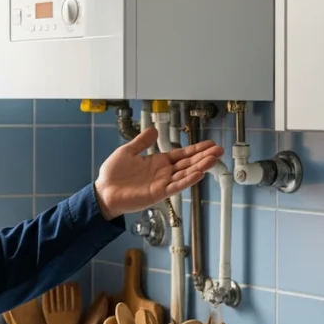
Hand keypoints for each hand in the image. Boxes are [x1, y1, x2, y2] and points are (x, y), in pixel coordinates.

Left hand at [94, 127, 223, 219]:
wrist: (103, 191)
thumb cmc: (113, 174)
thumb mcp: (127, 151)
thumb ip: (142, 142)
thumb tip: (154, 130)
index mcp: (158, 162)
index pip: (182, 154)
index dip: (196, 149)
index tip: (210, 144)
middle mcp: (164, 172)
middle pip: (188, 163)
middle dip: (204, 156)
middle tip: (220, 150)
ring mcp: (162, 183)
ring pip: (186, 174)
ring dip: (200, 167)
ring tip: (214, 159)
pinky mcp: (158, 193)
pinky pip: (176, 186)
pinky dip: (188, 180)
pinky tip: (199, 174)